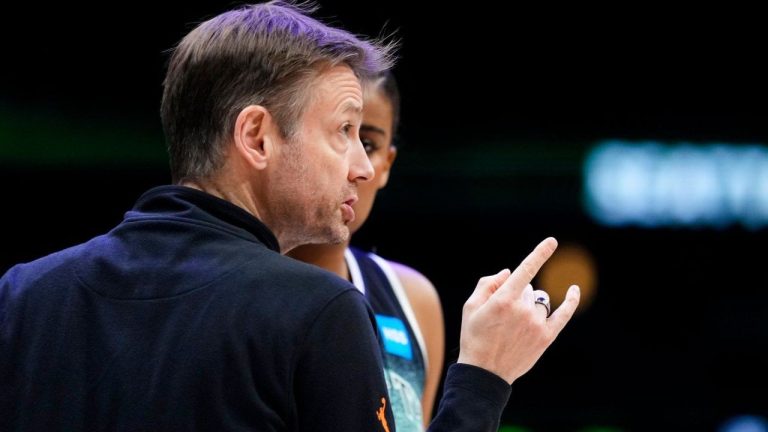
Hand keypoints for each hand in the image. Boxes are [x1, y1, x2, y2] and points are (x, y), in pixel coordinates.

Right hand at [457, 237, 579, 383]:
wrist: (485, 372)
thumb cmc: (474, 336)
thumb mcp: (471, 306)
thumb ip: (488, 283)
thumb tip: (509, 272)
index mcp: (504, 299)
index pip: (526, 269)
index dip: (540, 253)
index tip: (552, 241)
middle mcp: (523, 309)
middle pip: (528, 288)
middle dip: (517, 294)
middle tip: (502, 315)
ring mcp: (537, 323)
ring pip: (540, 301)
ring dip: (530, 304)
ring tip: (515, 323)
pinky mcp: (546, 336)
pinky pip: (563, 314)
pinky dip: (570, 300)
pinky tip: (574, 289)